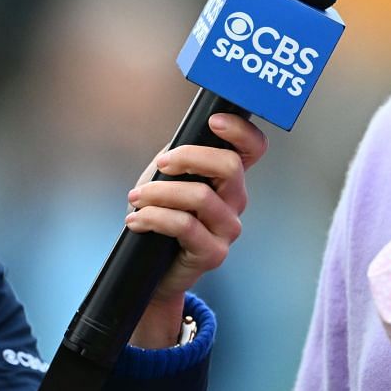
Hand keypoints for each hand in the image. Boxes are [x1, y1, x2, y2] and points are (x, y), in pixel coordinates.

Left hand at [123, 112, 267, 346]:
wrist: (153, 269)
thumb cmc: (162, 216)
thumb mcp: (169, 179)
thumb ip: (181, 157)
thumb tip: (178, 142)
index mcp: (229, 178)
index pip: (254, 147)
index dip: (241, 131)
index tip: (213, 122)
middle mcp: (236, 200)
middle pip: (230, 166)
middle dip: (190, 157)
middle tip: (161, 164)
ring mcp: (228, 228)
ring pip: (201, 196)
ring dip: (160, 192)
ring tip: (136, 198)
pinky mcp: (214, 253)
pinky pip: (185, 226)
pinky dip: (154, 217)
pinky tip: (136, 219)